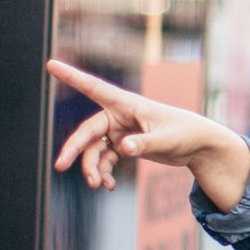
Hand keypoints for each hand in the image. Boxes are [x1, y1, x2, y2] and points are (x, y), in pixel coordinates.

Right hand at [46, 60, 248, 205]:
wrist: (199, 145)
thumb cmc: (186, 133)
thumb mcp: (166, 139)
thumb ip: (144, 144)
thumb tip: (123, 148)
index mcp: (128, 104)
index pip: (94, 88)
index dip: (71, 76)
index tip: (50, 63)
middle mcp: (120, 115)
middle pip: (88, 131)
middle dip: (74, 150)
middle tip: (60, 165)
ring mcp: (120, 131)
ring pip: (95, 150)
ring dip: (92, 167)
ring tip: (98, 185)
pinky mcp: (125, 145)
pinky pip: (106, 159)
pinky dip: (104, 172)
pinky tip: (108, 185)